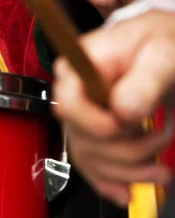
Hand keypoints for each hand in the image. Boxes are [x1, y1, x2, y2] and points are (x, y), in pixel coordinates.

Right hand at [52, 11, 174, 206]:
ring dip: (127, 170)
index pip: (68, 104)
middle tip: (161, 138)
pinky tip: (128, 190)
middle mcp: (73, 92)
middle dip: (124, 150)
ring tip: (161, 166)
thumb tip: (124, 111)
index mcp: (79, 67)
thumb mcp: (162, 53)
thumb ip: (144, 80)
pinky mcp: (92, 132)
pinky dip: (111, 182)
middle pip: (80, 137)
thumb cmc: (160, 41)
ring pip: (88, 157)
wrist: (163, 44)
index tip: (127, 125)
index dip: (94, 124)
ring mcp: (81, 115)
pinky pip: (91, 165)